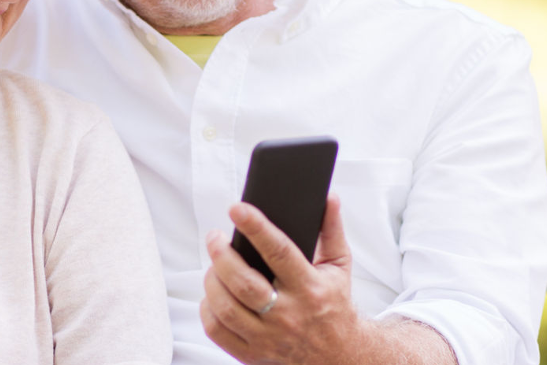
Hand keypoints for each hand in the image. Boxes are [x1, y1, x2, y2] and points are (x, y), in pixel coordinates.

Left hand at [200, 195, 369, 364]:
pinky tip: (213, 294)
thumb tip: (328, 198)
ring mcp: (268, 337)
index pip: (279, 252)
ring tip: (213, 265)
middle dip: (222, 255)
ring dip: (212, 280)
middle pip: (244, 283)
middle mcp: (289, 315)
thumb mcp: (338, 266)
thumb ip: (331, 230)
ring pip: (226, 308)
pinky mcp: (252, 354)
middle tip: (215, 237)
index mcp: (310, 288)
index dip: (256, 227)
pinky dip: (207, 308)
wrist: (339, 355)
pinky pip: (217, 330)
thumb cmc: (334, 304)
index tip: (237, 208)